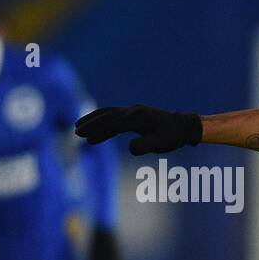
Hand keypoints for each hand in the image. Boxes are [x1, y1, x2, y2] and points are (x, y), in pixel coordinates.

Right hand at [75, 105, 202, 155]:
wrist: (182, 126)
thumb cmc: (173, 136)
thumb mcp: (163, 144)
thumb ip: (147, 145)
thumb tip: (130, 148)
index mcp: (138, 117)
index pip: (114, 124)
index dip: (101, 131)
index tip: (88, 140)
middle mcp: (133, 111)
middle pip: (107, 115)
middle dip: (91, 124)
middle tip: (76, 132)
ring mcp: (132, 111)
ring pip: (107, 113)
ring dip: (92, 119)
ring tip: (77, 128)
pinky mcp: (132, 114)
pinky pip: (112, 115)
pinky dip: (101, 119)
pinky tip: (93, 127)